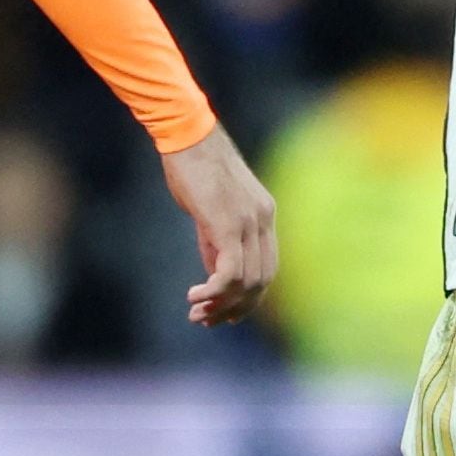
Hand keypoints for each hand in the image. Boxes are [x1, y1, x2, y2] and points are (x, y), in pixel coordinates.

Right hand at [162, 123, 275, 326]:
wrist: (187, 136)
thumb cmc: (194, 168)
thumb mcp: (212, 209)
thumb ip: (218, 241)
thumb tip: (216, 276)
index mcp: (265, 215)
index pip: (268, 269)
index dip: (250, 298)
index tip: (227, 314)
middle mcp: (263, 220)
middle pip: (262, 281)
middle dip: (235, 308)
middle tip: (205, 320)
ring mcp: (249, 222)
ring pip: (246, 282)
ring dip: (221, 305)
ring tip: (196, 313)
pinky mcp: (227, 225)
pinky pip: (229, 273)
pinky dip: (214, 293)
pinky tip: (195, 296)